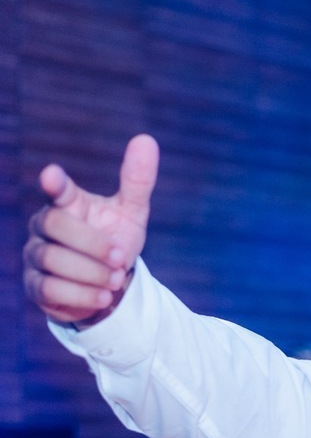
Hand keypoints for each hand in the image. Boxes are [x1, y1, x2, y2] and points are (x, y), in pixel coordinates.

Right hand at [23, 134, 158, 324]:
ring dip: (91, 272)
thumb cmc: (115, 240)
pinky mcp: (37, 287)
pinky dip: (81, 295)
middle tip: (122, 258)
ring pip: (51, 260)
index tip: (53, 176)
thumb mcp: (131, 213)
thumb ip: (137, 182)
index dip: (55, 184)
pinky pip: (50, 289)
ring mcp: (36, 256)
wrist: (110, 285)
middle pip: (54, 225)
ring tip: (116, 280)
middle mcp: (44, 226)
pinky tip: (103, 297)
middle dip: (92, 244)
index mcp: (68, 204)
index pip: (57, 190)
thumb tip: (146, 139)